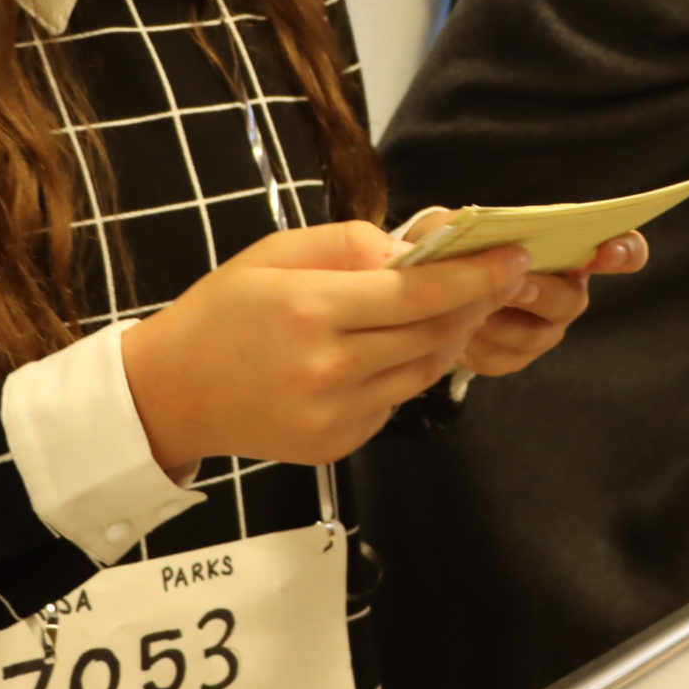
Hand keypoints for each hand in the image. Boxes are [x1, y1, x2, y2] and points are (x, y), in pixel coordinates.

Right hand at [121, 222, 532, 467]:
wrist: (173, 392)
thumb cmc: (225, 311)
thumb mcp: (276, 253)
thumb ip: (350, 244)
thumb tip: (414, 252)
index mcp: (311, 310)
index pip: (419, 293)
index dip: (476, 275)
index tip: (515, 258)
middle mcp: (328, 368)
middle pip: (433, 334)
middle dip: (475, 304)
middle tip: (499, 278)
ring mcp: (335, 414)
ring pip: (423, 371)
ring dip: (450, 337)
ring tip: (457, 308)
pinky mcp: (338, 444)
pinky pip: (395, 401)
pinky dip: (408, 371)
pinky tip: (395, 348)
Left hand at [459, 232, 650, 377]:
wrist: (431, 286)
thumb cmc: (459, 247)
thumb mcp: (462, 225)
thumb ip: (477, 223)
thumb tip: (485, 230)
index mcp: (569, 248)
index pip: (625, 250)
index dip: (625, 252)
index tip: (606, 253)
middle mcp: (566, 290)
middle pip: (573, 301)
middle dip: (544, 293)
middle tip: (516, 285)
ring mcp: (544, 327)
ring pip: (538, 336)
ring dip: (502, 322)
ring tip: (470, 309)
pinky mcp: (515, 357)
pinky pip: (505, 359)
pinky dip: (479, 346)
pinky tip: (458, 331)